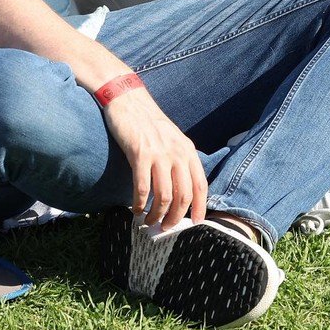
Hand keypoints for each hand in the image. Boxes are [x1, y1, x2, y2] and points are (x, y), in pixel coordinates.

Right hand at [101, 85, 207, 228]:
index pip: (200, 186)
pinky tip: (135, 210)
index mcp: (188, 151)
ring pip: (164, 197)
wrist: (129, 100)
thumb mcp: (173, 139)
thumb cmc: (149, 122)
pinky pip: (143, 189)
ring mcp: (159, 154)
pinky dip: (139, 204)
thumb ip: (179, 160)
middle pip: (183, 196)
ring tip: (149, 222)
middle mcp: (177, 153)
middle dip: (174, 218)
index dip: (199, 208)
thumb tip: (181, 191)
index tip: (193, 225)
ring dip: (157, 215)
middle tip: (165, 229)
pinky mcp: (140, 155)